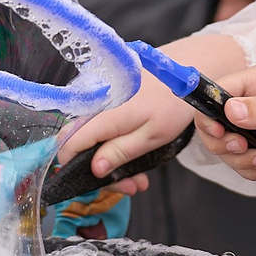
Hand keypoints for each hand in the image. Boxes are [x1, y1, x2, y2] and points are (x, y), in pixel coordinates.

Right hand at [59, 33, 242, 176]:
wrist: (186, 69)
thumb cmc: (173, 104)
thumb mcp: (152, 136)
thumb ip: (120, 151)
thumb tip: (94, 169)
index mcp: (105, 114)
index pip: (70, 143)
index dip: (74, 166)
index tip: (95, 182)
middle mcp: (96, 104)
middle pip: (80, 142)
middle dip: (101, 170)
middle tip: (130, 186)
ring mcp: (100, 99)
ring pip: (91, 136)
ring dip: (109, 159)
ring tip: (138, 178)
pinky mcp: (107, 97)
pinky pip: (101, 124)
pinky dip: (113, 142)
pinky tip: (133, 153)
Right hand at [199, 63, 255, 176]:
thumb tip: (229, 110)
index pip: (217, 93)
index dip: (210, 115)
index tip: (220, 133)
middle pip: (217, 125)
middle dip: (225, 143)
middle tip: (245, 150)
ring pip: (232, 148)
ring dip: (242, 160)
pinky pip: (249, 161)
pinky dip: (255, 169)